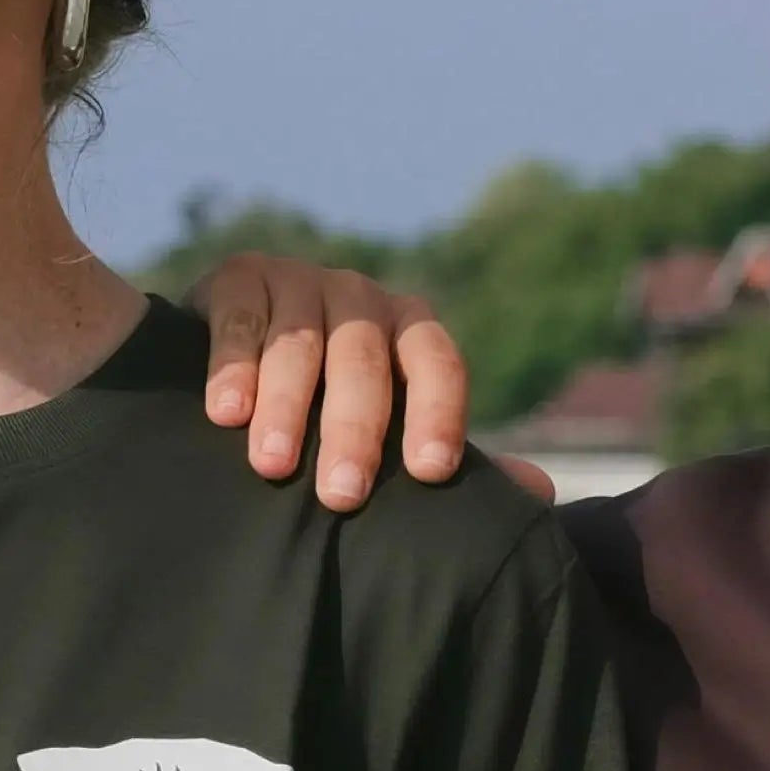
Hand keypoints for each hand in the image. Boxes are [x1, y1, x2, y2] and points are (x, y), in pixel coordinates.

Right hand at [198, 257, 474, 508]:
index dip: (439, 416)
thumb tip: (544, 490)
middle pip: (365, 361)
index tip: (430, 473)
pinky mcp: (241, 275)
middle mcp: (361, 298)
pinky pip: (242, 319)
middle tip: (342, 495)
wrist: (237, 347)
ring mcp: (301, 280)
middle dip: (354, 430)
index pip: (439, 366)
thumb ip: (446, 454)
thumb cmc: (325, 402)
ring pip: (300, 342)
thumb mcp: (388, 424)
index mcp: (410, 330)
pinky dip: (232, 366)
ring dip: (286, 405)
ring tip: (272, 465)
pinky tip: (225, 414)